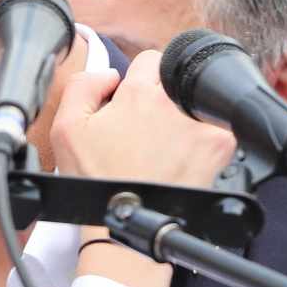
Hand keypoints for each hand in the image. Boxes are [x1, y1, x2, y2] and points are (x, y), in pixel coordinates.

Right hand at [51, 51, 236, 187]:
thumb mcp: (66, 127)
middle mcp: (176, 105)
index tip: (134, 102)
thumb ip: (82, 84)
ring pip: (197, 106)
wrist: (127, 226)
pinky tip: (183, 161)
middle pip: (177, 83)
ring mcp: (204, 128)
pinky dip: (204, 142)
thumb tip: (111, 74)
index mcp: (140, 93)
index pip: (151, 60)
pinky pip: (217, 132)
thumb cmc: (96, 181)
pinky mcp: (221, 151)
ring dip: (185, 119)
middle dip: (163, 99)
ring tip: (166, 149)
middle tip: (148, 129)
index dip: (139, 80)